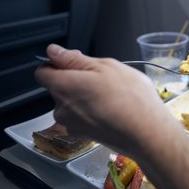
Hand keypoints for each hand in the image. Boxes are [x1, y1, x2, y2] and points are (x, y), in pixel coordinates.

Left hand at [35, 44, 171, 155]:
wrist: (147, 133)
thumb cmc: (130, 98)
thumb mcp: (105, 66)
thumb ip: (74, 59)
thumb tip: (53, 52)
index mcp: (63, 86)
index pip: (42, 72)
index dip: (56, 64)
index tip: (74, 62)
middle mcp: (61, 108)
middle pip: (58, 88)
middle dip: (75, 80)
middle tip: (101, 78)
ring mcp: (72, 125)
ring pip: (71, 103)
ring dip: (84, 97)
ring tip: (110, 96)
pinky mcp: (83, 136)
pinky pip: (80, 118)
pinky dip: (90, 112)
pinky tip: (110, 110)